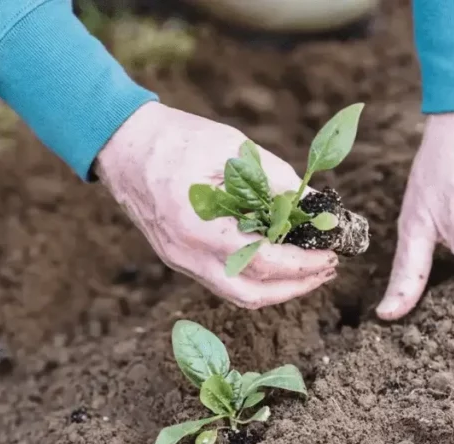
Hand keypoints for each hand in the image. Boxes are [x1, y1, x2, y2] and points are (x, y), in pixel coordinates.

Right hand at [95, 102, 337, 308]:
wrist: (124, 146)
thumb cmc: (177, 140)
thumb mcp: (231, 148)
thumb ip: (274, 179)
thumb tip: (315, 206)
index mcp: (198, 226)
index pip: (260, 262)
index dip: (301, 264)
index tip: (330, 254)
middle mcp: (187, 254)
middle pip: (250, 294)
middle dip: (295, 287)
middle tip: (327, 267)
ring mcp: (180, 261)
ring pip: (237, 294)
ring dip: (278, 288)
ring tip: (309, 268)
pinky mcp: (179, 258)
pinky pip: (223, 281)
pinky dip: (256, 277)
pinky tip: (278, 259)